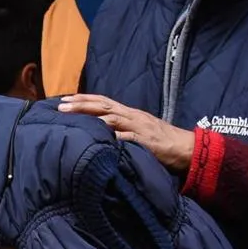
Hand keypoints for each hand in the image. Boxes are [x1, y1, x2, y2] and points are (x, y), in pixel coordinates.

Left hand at [58, 95, 195, 174]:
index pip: (104, 102)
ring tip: (73, 119)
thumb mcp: (138, 131)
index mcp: (130, 114)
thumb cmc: (162, 142)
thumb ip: (121, 129)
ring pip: (112, 118)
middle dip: (81, 105)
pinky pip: (128, 139)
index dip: (84, 99)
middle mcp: (133, 117)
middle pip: (104, 106)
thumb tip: (99, 131)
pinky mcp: (146, 142)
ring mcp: (139, 128)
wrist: (188, 149)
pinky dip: (113, 137)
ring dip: (91, 117)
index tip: (64, 99)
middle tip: (60, 106)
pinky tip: (98, 139)